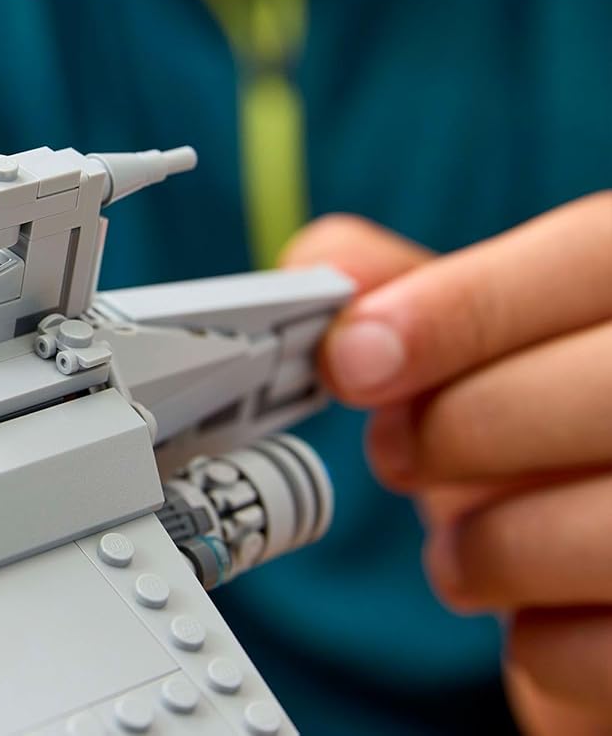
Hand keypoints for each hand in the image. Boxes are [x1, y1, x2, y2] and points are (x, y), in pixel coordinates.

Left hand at [284, 193, 611, 733]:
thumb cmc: (550, 430)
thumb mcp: (489, 340)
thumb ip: (407, 287)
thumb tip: (322, 265)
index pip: (591, 256)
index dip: (465, 307)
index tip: (352, 357)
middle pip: (603, 393)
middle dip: (463, 428)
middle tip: (395, 454)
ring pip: (609, 531)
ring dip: (488, 548)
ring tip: (460, 549)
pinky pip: (610, 648)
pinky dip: (542, 642)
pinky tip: (536, 610)